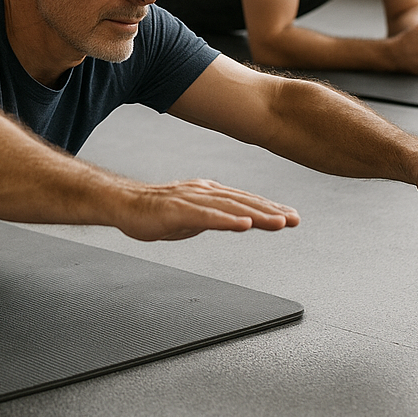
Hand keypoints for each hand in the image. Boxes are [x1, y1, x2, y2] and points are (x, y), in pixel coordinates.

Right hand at [117, 179, 299, 240]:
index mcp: (207, 193)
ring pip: (229, 207)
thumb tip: (241, 220)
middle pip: (242, 201)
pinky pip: (205, 216)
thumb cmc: (155, 211)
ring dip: (256, 214)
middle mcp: (202, 192)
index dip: (268, 208)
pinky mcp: (176, 210)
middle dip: (270, 211)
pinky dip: (226, 219)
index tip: (290, 216)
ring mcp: (190, 199)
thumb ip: (217, 217)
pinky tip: (242, 224)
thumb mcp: (193, 217)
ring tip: (278, 222)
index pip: (243, 200)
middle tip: (294, 219)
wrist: (123, 204)